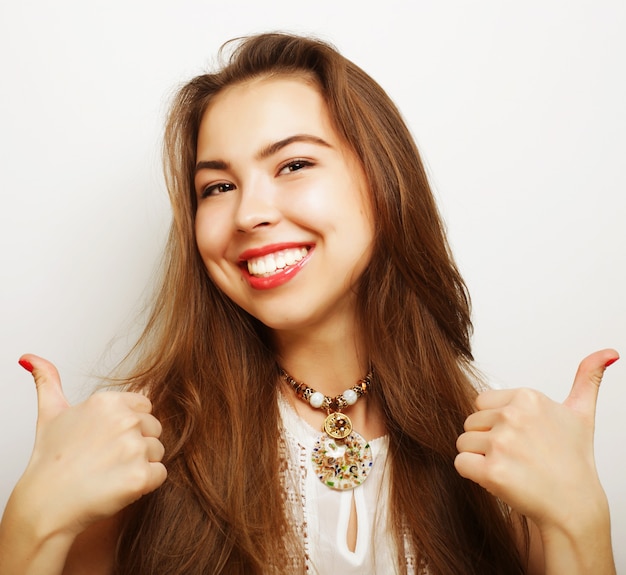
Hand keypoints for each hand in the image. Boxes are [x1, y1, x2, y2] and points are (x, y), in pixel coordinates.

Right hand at [13, 354, 166, 538]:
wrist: (44, 506)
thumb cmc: (49, 461)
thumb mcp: (49, 414)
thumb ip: (47, 380)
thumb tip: (29, 358)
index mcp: (108, 401)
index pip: (145, 406)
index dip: (129, 425)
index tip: (107, 439)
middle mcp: (124, 419)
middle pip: (155, 428)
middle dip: (137, 444)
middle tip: (106, 459)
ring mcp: (134, 448)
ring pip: (158, 451)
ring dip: (141, 464)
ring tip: (110, 473)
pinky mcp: (141, 476)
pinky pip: (160, 475)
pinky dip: (144, 484)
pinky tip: (118, 486)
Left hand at [454, 349, 617, 530]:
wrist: (574, 507)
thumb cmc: (573, 461)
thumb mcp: (582, 414)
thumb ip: (588, 378)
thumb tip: (609, 353)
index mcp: (528, 398)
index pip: (482, 403)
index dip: (496, 422)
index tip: (521, 437)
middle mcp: (513, 416)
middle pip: (471, 422)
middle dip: (487, 440)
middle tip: (517, 456)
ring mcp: (501, 444)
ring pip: (463, 442)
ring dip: (480, 458)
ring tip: (510, 467)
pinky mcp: (491, 471)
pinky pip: (460, 463)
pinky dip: (472, 474)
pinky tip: (498, 479)